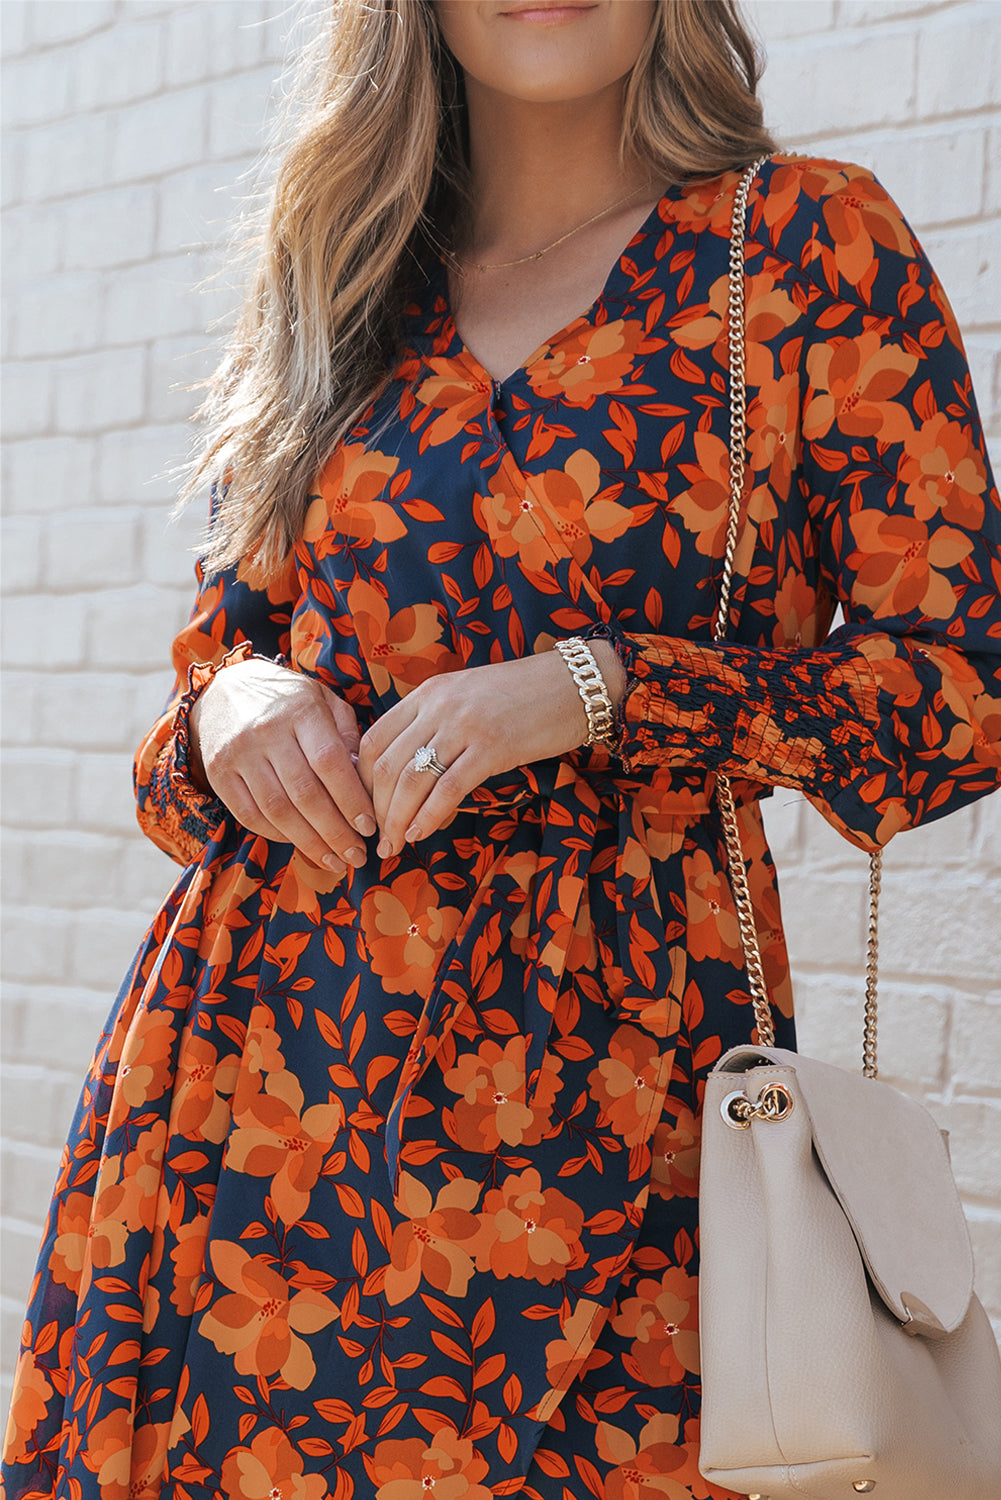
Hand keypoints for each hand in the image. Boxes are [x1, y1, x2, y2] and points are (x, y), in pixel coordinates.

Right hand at [189, 658, 377, 874]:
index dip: (351, 799)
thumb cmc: (286, 699)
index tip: (369, 827)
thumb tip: (364, 778)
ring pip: (277, 811)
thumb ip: (346, 733)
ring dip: (309, 843)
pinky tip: (300, 844)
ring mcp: (237, 753)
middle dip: (335, 832)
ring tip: (334, 860)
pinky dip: (277, 836)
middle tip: (357, 856)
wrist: (222, 689)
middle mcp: (266, 731)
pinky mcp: (216, 773)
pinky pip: (249, 816)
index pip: (329, 762)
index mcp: (300, 709)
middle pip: (305, 794)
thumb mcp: (322, 699)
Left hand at [357, 641, 625, 857]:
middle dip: (375, 810)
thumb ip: (435, 723)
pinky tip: (420, 833)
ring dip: (397, 820)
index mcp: (429, 693)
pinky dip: (429, 816)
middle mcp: (439, 706)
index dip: (360, 781)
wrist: (576, 683)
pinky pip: (448, 788)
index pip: (374, 740)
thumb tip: (408, 769)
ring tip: (395, 846)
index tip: (365, 809)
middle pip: (385, 766)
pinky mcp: (493, 747)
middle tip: (377, 840)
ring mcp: (465, 725)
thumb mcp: (467, 697)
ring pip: (411, 780)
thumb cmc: (524, 696)